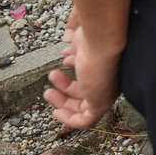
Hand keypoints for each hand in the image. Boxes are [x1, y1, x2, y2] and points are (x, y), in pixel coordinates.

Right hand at [45, 7, 120, 131]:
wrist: (103, 38)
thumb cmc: (93, 33)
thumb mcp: (79, 38)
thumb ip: (74, 40)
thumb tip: (68, 39)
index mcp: (104, 66)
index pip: (88, 76)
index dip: (72, 70)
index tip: (62, 63)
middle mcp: (107, 79)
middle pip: (84, 91)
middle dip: (65, 87)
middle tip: (51, 78)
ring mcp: (105, 92)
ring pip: (83, 106)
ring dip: (62, 101)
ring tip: (48, 91)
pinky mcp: (101, 104)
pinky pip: (85, 121)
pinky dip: (69, 120)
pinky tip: (57, 111)